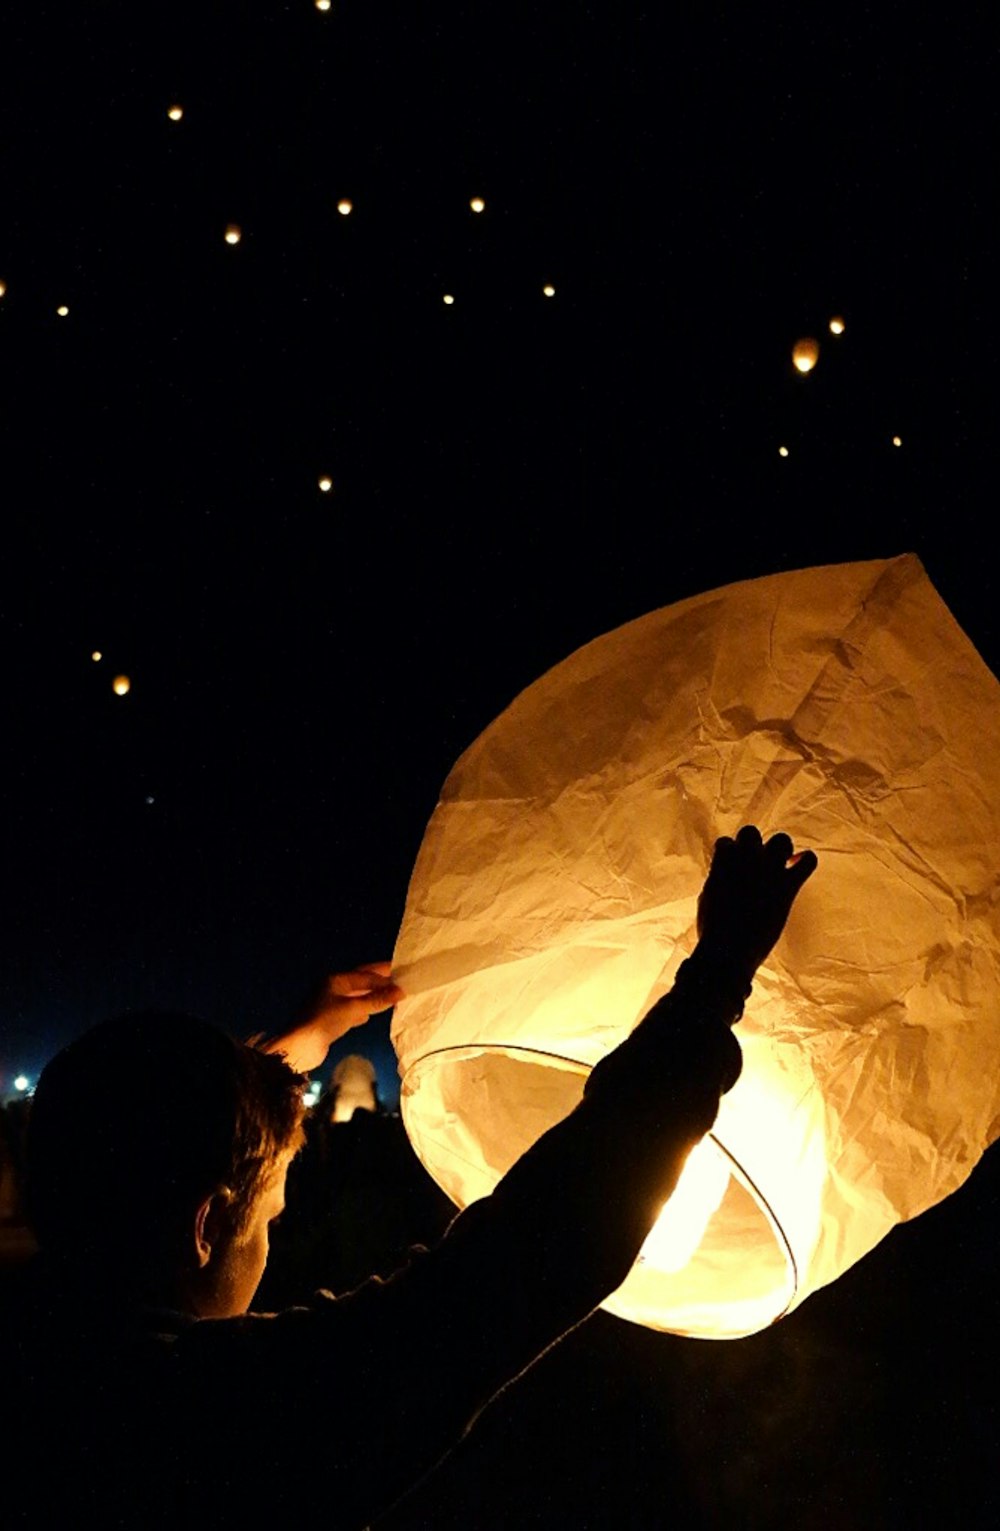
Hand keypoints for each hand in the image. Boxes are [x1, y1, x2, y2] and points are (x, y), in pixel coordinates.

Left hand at [259, 962, 403, 1073]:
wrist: (300, 1046)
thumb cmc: (324, 1021)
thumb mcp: (353, 1009)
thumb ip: (376, 1000)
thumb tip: (401, 991)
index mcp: (336, 980)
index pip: (366, 974)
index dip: (385, 977)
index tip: (403, 977)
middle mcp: (333, 988)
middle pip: (361, 981)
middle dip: (379, 981)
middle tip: (399, 979)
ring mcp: (331, 1004)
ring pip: (357, 996)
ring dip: (373, 996)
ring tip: (391, 996)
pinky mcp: (331, 1019)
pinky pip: (352, 1010)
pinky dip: (363, 1010)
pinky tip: (370, 1015)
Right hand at [695, 825, 816, 985]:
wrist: (729, 950)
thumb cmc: (713, 929)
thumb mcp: (707, 898)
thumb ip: (719, 879)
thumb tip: (727, 876)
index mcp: (722, 861)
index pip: (726, 842)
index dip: (729, 855)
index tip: (730, 870)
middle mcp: (746, 859)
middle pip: (751, 832)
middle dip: (752, 846)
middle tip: (752, 866)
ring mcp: (769, 870)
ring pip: (781, 840)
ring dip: (778, 850)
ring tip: (777, 866)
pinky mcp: (788, 886)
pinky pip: (808, 861)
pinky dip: (806, 860)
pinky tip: (797, 868)